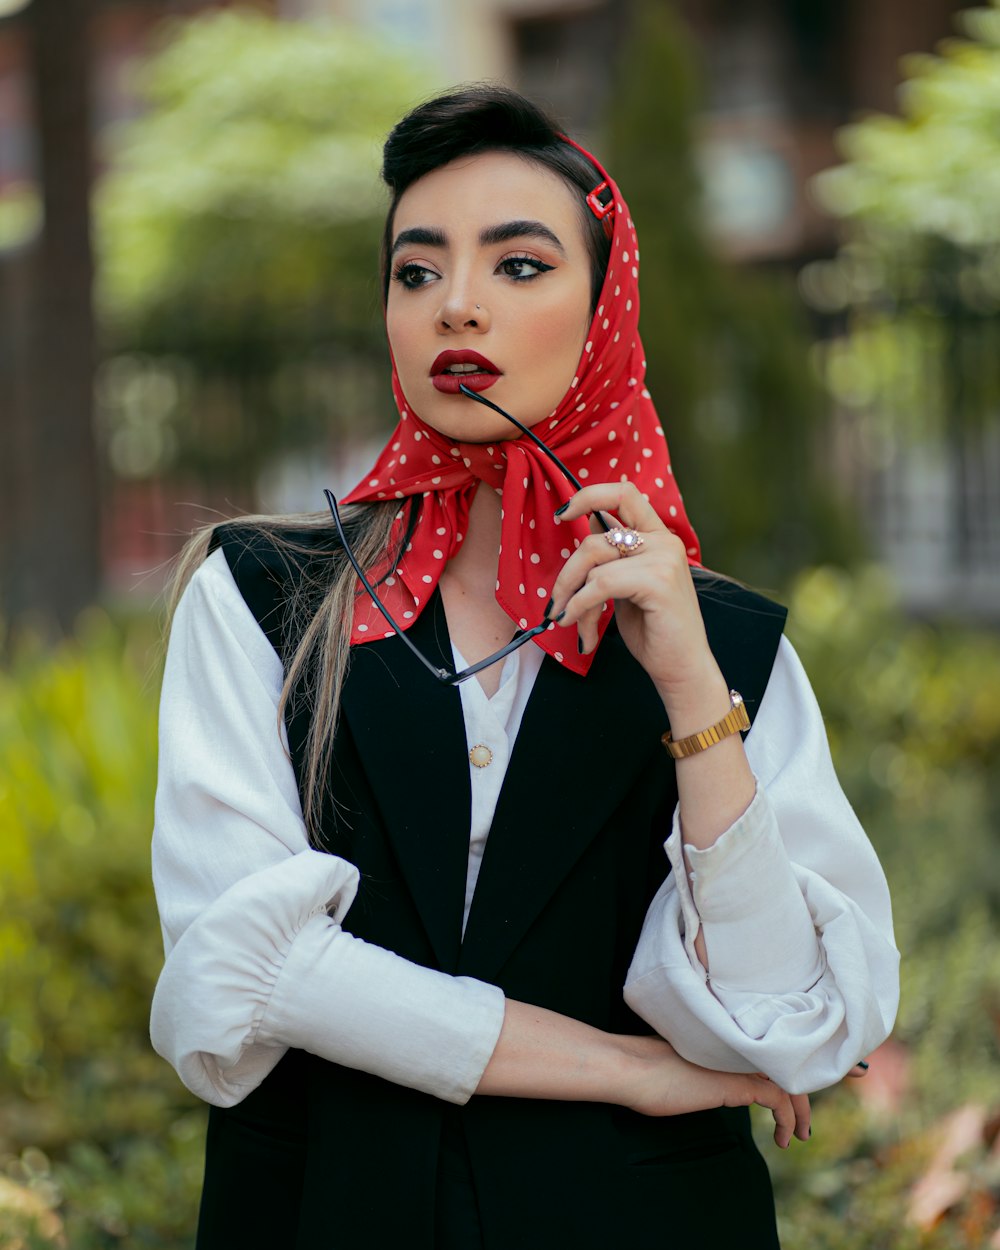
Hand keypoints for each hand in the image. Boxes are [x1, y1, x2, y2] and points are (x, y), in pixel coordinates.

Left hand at [551, 482, 719, 708]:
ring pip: (593, 561)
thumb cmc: (654, 631)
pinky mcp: (658, 580)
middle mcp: (664, 542)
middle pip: (595, 537)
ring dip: (573, 597)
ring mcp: (664, 558)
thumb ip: (613, 559)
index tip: (562, 514)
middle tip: (556, 603)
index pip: (624, 493)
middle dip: (567, 573)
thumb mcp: (627, 587)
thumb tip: (585, 533)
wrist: (682, 668)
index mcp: (658, 537)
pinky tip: (580, 628)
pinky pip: (600, 584)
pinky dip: (581, 606)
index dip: (589, 496)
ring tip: (572, 622)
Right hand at [617, 1035, 810, 1148]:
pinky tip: (784, 1139)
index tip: (786, 1098)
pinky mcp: (737, 1084)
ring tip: (801, 1134)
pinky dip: (788, 1119)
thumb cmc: (645, 1071)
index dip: (780, 1073)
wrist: (632, 1068)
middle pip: (783, 1066)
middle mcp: (736, 1049)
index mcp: (723, 1042)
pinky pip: (779, 1100)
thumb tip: (709, 1081)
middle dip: (799, 1095)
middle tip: (803, 1123)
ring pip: (787, 1081)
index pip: (765, 1054)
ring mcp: (738, 1064)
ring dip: (800, 1110)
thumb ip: (702, 1068)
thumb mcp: (681, 1066)